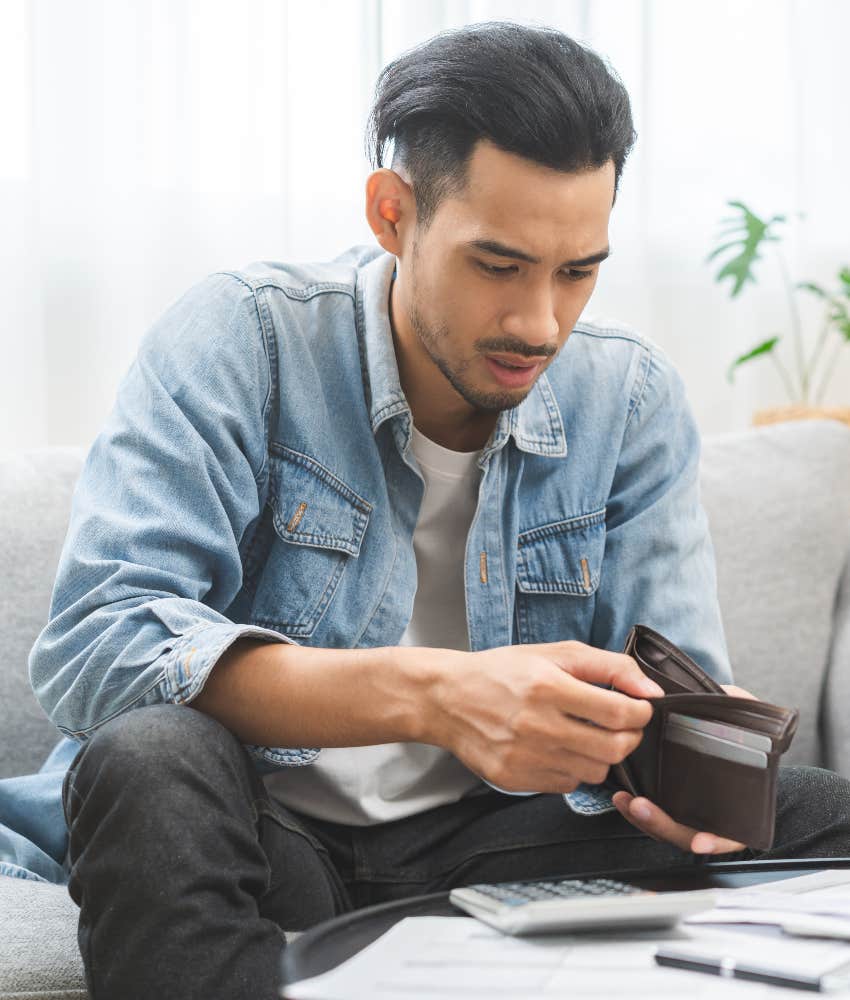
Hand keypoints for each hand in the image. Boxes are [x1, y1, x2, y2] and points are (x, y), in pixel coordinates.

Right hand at [430, 640, 663, 794]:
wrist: (447, 699)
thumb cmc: (502, 672)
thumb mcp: (554, 653)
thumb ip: (608, 666)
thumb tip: (650, 690)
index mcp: (548, 687)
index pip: (619, 713)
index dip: (640, 713)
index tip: (639, 708)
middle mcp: (537, 725)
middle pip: (613, 749)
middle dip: (629, 737)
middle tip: (621, 725)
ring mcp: (525, 756)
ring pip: (594, 772)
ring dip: (601, 755)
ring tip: (586, 735)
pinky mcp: (515, 779)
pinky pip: (567, 785)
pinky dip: (572, 769)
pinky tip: (558, 748)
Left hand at [610, 679, 758, 853]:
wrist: (723, 728)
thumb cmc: (740, 728)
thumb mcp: (747, 719)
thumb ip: (746, 716)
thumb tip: (742, 706)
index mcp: (739, 805)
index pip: (729, 835)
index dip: (717, 840)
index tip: (700, 841)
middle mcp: (710, 814)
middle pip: (685, 833)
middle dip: (662, 824)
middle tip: (640, 806)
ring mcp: (685, 810)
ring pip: (663, 827)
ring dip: (642, 818)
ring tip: (624, 799)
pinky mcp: (664, 799)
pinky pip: (650, 814)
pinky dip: (634, 809)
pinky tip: (621, 795)